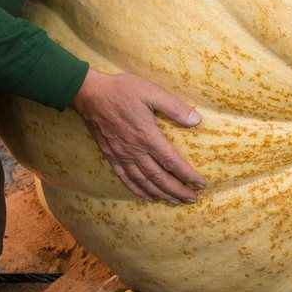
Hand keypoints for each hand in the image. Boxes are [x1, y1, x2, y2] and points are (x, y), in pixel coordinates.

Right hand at [72, 69, 206, 202]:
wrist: (90, 94)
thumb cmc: (122, 90)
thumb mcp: (152, 92)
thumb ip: (174, 107)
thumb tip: (196, 120)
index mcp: (147, 136)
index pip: (172, 162)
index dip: (187, 175)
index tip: (200, 183)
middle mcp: (135, 150)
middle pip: (159, 177)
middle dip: (177, 190)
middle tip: (192, 199)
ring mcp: (121, 155)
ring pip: (144, 182)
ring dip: (161, 194)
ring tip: (175, 201)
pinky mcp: (111, 156)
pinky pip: (126, 179)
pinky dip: (138, 190)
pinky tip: (147, 197)